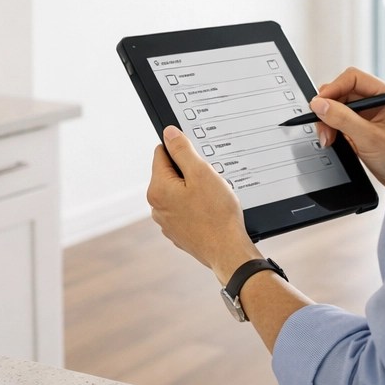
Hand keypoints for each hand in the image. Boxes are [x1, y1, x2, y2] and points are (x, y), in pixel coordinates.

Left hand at [147, 126, 262, 284]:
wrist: (228, 251)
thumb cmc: (217, 214)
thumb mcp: (201, 172)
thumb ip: (182, 150)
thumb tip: (169, 133)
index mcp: (157, 189)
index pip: (162, 153)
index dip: (182, 151)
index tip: (198, 160)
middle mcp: (156, 207)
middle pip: (170, 174)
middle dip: (188, 173)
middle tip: (209, 182)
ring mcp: (166, 222)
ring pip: (178, 193)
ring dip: (193, 190)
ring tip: (212, 200)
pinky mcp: (178, 232)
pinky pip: (184, 210)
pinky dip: (196, 207)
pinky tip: (210, 213)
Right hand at [312, 67, 384, 186]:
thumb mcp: (369, 138)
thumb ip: (342, 119)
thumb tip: (320, 104)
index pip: (354, 79)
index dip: (334, 89)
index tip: (319, 103)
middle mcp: (378, 102)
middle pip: (344, 93)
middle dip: (329, 109)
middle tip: (323, 128)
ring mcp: (370, 116)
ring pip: (340, 109)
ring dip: (328, 122)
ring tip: (328, 139)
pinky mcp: (363, 130)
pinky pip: (342, 123)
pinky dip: (333, 131)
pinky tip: (332, 141)